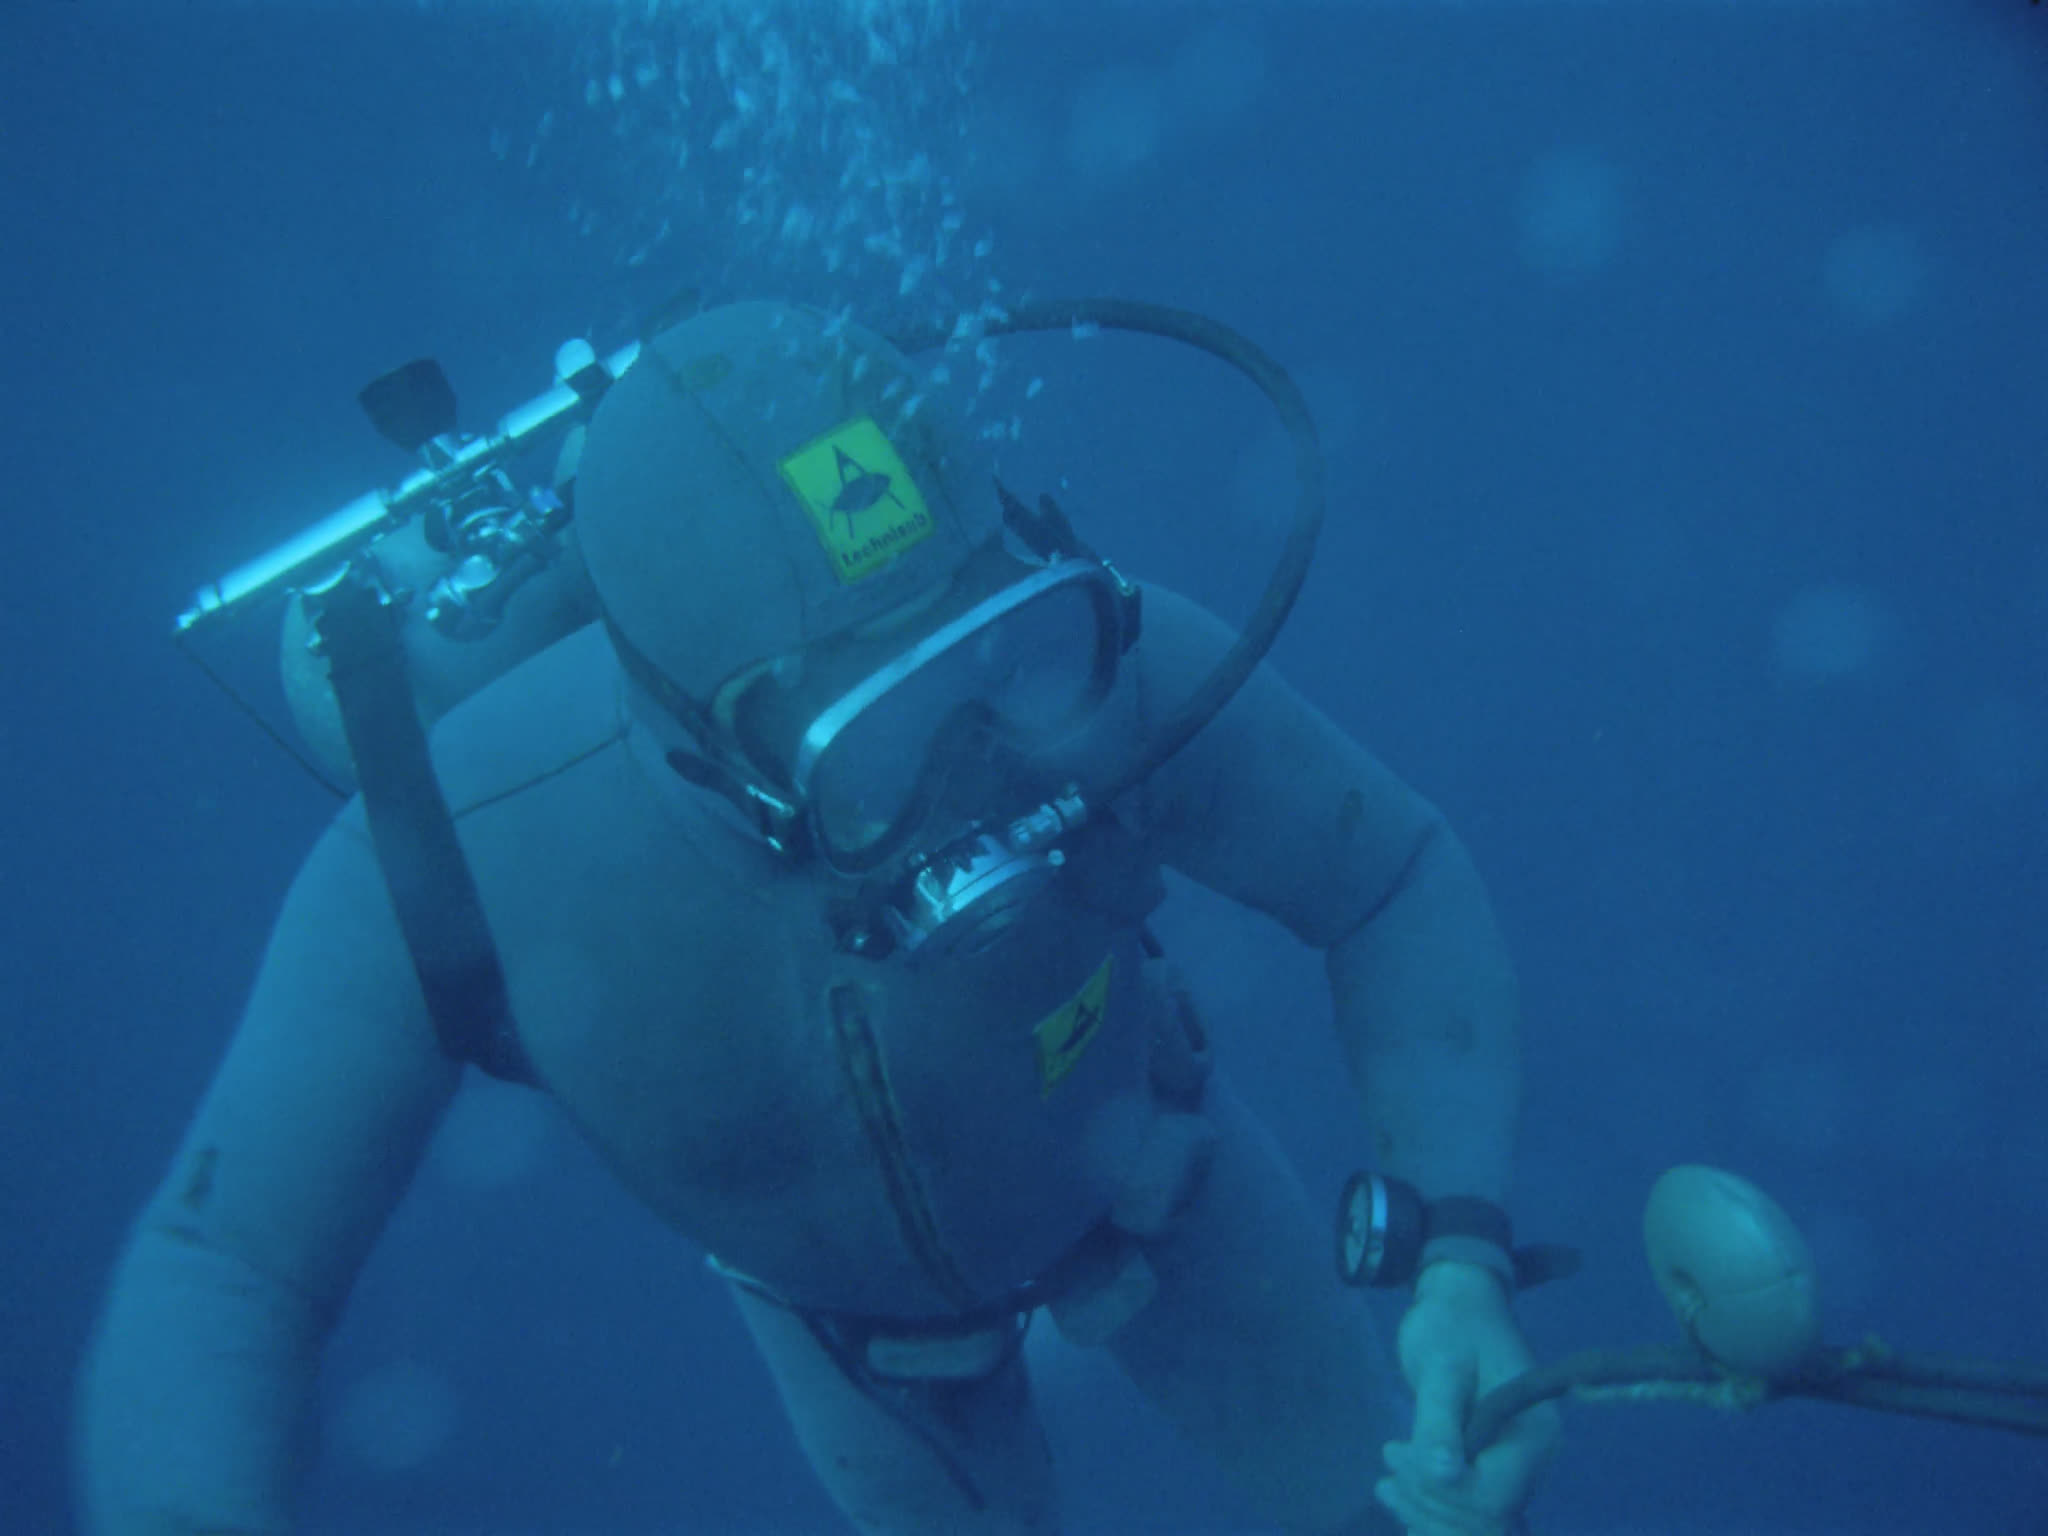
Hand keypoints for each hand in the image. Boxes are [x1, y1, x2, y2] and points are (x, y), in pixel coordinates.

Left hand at [1376, 1260, 1559, 1534]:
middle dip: (1428, 1498)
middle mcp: (1533, 1459)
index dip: (1443, 1487)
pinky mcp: (1493, 1470)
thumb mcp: (1439, 1363)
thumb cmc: (1451, 1324)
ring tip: (1385, 1485)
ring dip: (1427, 1512)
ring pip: (1476, 1522)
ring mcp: (1515, 1468)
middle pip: (1484, 1515)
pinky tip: (1399, 1501)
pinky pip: (1469, 1511)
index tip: (1396, 1451)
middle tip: (1388, 1456)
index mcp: (1534, 1432)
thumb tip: (1443, 1474)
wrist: (1460, 1307)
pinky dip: (1434, 1513)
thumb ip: (1440, 1419)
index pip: (1493, 1494)